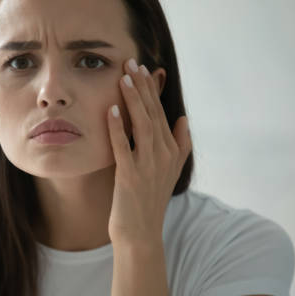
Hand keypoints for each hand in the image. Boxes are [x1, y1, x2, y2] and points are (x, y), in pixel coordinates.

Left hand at [107, 59, 191, 245]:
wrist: (141, 233)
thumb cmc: (149, 199)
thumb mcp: (169, 170)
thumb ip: (179, 143)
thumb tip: (183, 117)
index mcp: (172, 151)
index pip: (160, 112)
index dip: (151, 90)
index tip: (143, 68)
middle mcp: (164, 155)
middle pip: (152, 114)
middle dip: (142, 87)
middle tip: (131, 62)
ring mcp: (148, 166)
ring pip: (142, 125)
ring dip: (133, 100)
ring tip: (123, 77)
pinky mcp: (130, 176)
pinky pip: (123, 147)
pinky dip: (117, 128)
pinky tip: (111, 110)